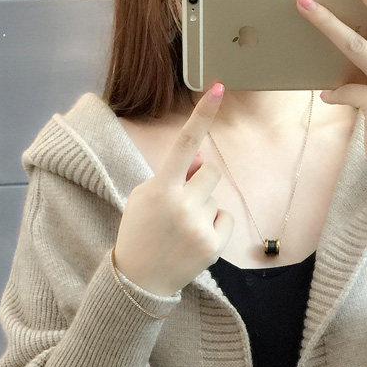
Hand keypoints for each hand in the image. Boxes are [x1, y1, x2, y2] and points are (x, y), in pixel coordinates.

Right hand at [114, 83, 234, 296]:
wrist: (140, 279)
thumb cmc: (141, 231)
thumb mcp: (144, 196)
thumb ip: (172, 175)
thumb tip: (199, 159)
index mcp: (160, 188)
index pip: (185, 143)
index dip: (202, 114)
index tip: (219, 87)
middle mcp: (182, 204)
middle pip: (210, 171)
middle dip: (200, 180)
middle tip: (182, 201)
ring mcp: (199, 226)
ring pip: (216, 196)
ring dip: (204, 205)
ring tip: (183, 227)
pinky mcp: (213, 246)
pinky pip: (225, 218)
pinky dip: (215, 225)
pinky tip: (196, 239)